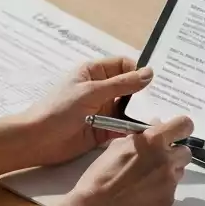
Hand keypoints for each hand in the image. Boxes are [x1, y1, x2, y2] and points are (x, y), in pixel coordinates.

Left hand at [21, 57, 153, 165]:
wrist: (38, 140)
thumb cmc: (59, 109)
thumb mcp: (91, 92)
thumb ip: (122, 84)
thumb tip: (150, 73)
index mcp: (94, 73)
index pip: (124, 65)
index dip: (139, 71)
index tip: (157, 82)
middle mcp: (101, 89)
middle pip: (130, 87)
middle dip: (145, 94)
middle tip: (166, 101)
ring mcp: (103, 110)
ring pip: (129, 109)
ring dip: (142, 113)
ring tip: (162, 118)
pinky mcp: (105, 130)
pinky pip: (125, 128)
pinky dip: (135, 130)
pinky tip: (150, 133)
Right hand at [70, 115, 193, 205]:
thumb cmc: (101, 177)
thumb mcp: (116, 147)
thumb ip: (140, 136)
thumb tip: (154, 126)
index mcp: (153, 141)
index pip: (184, 125)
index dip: (181, 128)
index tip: (177, 132)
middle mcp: (166, 160)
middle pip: (185, 152)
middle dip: (173, 154)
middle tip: (157, 159)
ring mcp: (170, 181)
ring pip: (179, 171)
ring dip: (168, 171)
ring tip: (146, 179)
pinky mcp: (169, 200)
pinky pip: (172, 189)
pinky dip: (161, 190)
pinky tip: (143, 194)